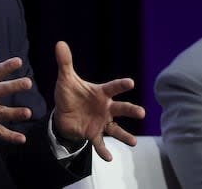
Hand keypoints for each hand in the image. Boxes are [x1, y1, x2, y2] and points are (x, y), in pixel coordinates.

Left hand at [52, 41, 145, 161]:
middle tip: (141, 112)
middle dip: (131, 110)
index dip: (121, 85)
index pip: (113, 87)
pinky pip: (100, 143)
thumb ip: (65, 63)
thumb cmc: (70, 94)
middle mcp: (106, 108)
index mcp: (101, 93)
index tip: (131, 83)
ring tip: (134, 142)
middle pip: (121, 109)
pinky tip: (109, 158)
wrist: (63, 114)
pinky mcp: (93, 134)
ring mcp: (102, 122)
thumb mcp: (65, 79)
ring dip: (125, 135)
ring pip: (116, 129)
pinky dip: (104, 151)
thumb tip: (60, 43)